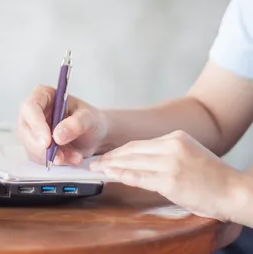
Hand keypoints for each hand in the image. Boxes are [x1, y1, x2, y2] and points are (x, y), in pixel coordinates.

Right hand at [16, 84, 107, 165]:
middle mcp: (33, 112)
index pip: (30, 107)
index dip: (36, 124)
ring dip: (52, 156)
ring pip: (30, 146)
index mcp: (44, 95)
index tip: (48, 141)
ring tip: (74, 156)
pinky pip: (38, 157)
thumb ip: (77, 124)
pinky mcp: (35, 145)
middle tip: (59, 156)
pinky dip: (55, 161)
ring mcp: (32, 129)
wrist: (94, 135)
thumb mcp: (89, 118)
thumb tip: (58, 135)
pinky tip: (71, 158)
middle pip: (24, 129)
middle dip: (41, 147)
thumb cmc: (90, 120)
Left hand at [89, 130, 243, 220]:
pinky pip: (139, 177)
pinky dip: (121, 175)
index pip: (139, 143)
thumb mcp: (190, 154)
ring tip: (96, 168)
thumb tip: (140, 159)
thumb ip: (166, 153)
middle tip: (94, 161)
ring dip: (111, 165)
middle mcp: (171, 146)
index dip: (119, 150)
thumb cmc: (213, 178)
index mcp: (176, 137)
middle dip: (111, 157)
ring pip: (132, 162)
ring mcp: (170, 163)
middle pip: (132, 150)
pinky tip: (110, 175)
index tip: (106, 155)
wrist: (235, 191)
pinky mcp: (169, 181)